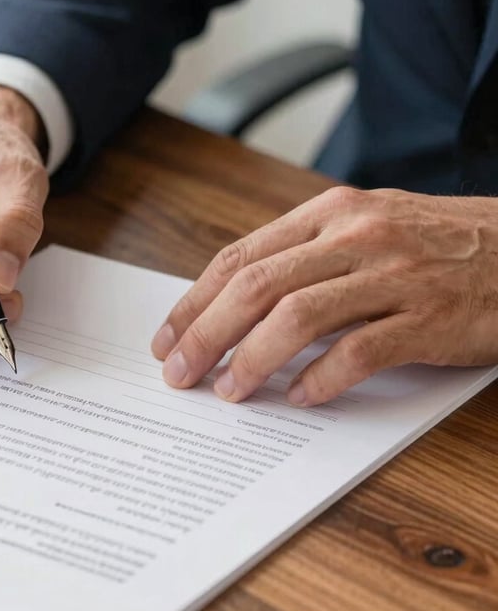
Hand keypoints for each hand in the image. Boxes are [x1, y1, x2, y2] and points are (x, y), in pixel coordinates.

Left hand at [151, 187, 497, 406]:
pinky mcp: (429, 317)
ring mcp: (393, 275)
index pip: (241, 257)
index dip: (195, 300)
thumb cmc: (440, 243)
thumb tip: (240, 303)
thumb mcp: (368, 227)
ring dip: (251, 360)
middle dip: (206, 333)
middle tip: (179, 373)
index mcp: (331, 212)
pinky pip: (360, 352)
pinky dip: (322, 379)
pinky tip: (302, 398)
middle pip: (256, 285)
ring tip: (228, 391)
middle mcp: (356, 236)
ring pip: (297, 316)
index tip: (169, 337)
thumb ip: (308, 255)